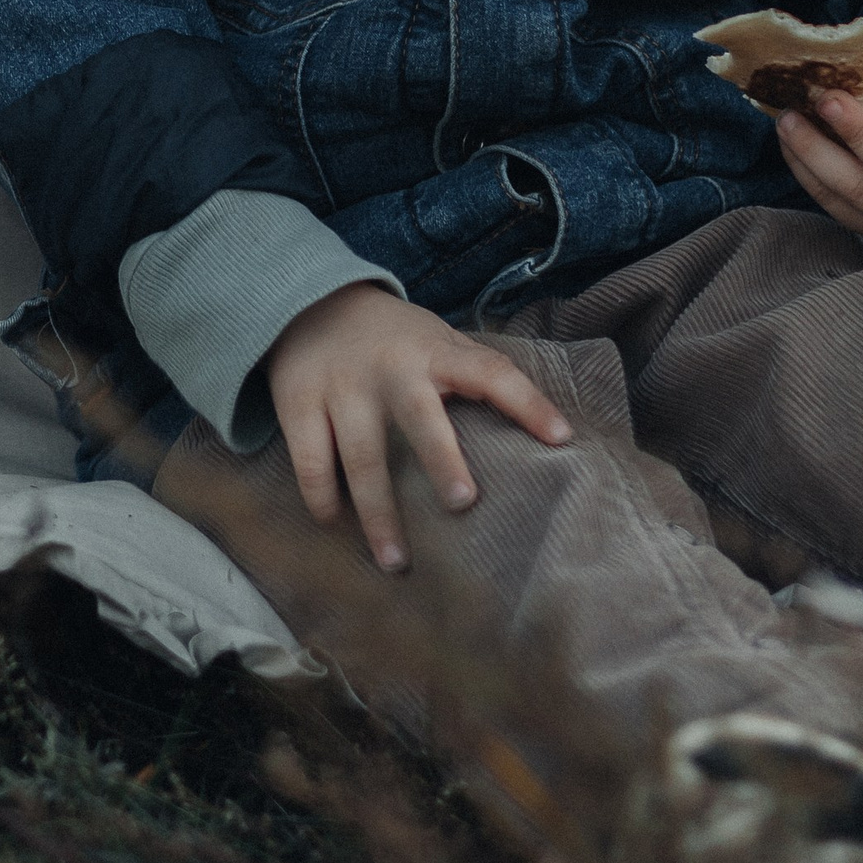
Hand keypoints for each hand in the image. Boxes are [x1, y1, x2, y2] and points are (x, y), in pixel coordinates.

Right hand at [264, 281, 571, 575]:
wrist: (309, 301)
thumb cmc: (394, 339)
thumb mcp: (437, 341)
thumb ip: (475, 375)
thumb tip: (546, 433)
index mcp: (436, 351)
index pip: (492, 372)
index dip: (528, 403)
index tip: (562, 438)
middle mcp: (391, 368)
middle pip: (419, 417)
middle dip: (441, 459)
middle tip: (462, 503)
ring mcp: (342, 387)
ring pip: (361, 455)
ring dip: (378, 513)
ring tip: (395, 561)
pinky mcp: (299, 401)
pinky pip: (311, 460)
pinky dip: (322, 497)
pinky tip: (335, 524)